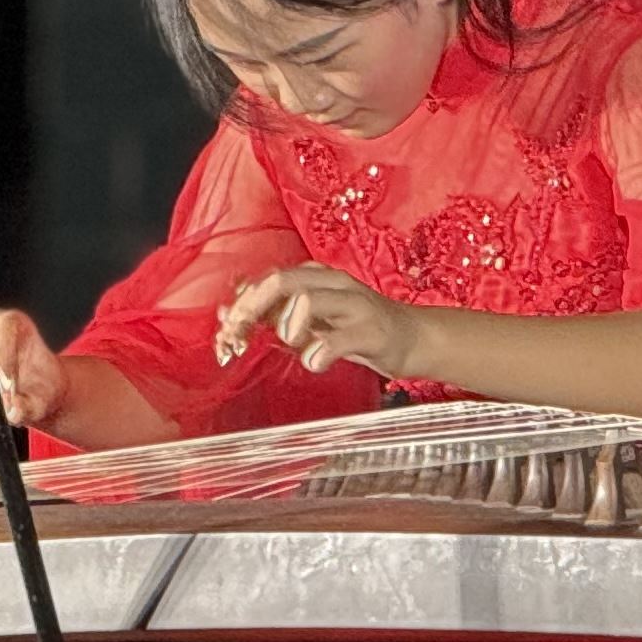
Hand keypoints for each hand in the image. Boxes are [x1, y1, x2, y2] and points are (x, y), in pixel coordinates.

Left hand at [217, 265, 427, 379]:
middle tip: (235, 332)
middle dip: (252, 306)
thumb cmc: (358, 329)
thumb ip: (278, 315)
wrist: (415, 337)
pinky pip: (339, 340)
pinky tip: (313, 363)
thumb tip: (230, 314)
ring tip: (285, 341)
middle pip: (283, 281)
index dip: (244, 299)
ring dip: (285, 322)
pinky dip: (319, 352)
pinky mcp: (372, 333)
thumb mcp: (315, 318)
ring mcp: (355, 306)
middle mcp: (335, 284)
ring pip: (309, 299)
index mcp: (318, 277)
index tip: (225, 324)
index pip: (272, 278)